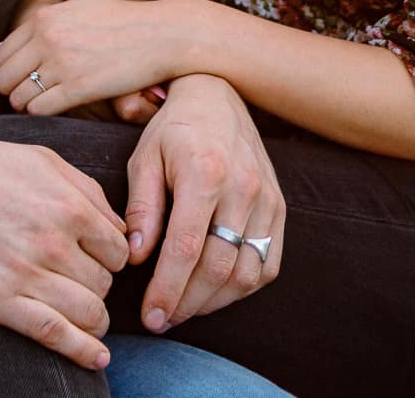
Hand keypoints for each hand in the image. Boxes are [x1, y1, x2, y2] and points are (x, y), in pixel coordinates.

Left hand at [0, 0, 185, 114]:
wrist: (159, 34)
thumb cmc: (120, 23)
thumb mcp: (76, 10)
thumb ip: (43, 25)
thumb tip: (2, 48)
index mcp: (44, 18)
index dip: (8, 72)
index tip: (21, 80)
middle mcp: (47, 38)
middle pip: (1, 78)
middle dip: (11, 91)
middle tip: (28, 96)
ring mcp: (61, 63)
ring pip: (17, 97)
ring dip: (26, 105)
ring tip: (42, 104)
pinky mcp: (78, 88)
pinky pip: (38, 109)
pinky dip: (40, 114)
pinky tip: (56, 109)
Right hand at [0, 134, 130, 371]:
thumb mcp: (44, 161)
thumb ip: (88, 191)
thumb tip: (118, 228)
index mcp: (69, 206)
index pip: (118, 251)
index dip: (112, 260)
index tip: (97, 262)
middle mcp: (53, 242)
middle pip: (104, 284)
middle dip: (98, 286)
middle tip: (79, 283)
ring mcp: (25, 274)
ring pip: (87, 312)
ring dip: (92, 318)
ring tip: (86, 317)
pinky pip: (54, 334)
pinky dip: (81, 351)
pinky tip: (96, 357)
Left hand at [123, 74, 284, 331]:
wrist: (218, 95)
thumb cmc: (174, 130)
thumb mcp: (144, 159)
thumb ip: (141, 209)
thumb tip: (135, 259)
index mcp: (205, 173)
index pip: (186, 248)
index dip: (167, 290)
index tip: (149, 317)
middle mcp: (244, 188)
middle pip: (218, 267)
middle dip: (186, 303)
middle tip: (161, 321)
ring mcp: (268, 200)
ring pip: (246, 273)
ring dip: (213, 301)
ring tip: (183, 309)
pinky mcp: (280, 208)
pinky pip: (268, 264)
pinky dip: (242, 288)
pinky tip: (214, 292)